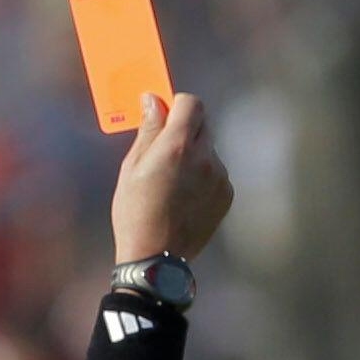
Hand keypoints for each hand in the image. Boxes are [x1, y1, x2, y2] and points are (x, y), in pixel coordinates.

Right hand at [112, 91, 232, 264]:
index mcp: (179, 145)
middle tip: (166, 151)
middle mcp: (205, 157)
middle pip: (202, 124)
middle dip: (185, 129)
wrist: (157, 259)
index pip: (191, 103)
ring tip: (174, 181)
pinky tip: (186, 196)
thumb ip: (149, 130)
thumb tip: (153, 100)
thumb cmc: (136, 213)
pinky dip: (204, 175)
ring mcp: (219, 177)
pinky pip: (216, 171)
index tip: (165, 117)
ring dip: (195, 153)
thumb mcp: (132, 167)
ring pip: (210, 149)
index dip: (177, 105)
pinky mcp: (226, 195)